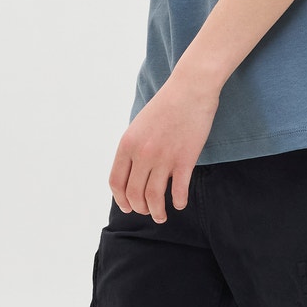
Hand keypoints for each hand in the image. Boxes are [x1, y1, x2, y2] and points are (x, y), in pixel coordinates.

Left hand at [109, 68, 219, 221]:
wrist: (190, 89)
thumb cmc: (166, 105)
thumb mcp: (139, 126)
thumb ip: (133, 148)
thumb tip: (132, 172)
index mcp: (127, 145)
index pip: (116, 182)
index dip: (120, 199)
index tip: (128, 206)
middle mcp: (142, 154)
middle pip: (134, 194)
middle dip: (139, 208)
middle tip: (147, 211)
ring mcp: (163, 158)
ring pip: (154, 197)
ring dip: (156, 212)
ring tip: (161, 217)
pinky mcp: (184, 160)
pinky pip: (178, 191)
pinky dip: (178, 202)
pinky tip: (180, 204)